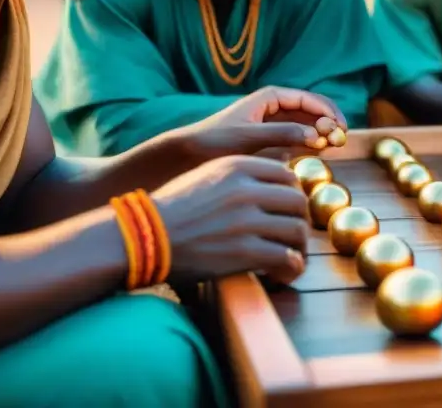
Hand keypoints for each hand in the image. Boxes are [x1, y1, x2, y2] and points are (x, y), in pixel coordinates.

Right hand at [151, 156, 308, 282]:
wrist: (141, 237)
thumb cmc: (171, 209)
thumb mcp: (206, 175)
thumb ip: (239, 174)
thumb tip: (275, 178)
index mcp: (239, 166)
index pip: (288, 176)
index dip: (293, 195)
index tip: (287, 211)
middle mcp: (247, 189)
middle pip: (298, 202)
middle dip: (300, 221)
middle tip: (292, 237)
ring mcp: (247, 220)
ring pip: (297, 230)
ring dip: (299, 247)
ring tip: (291, 258)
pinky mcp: (244, 251)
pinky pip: (286, 258)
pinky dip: (291, 268)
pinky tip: (283, 273)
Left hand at [179, 87, 346, 162]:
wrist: (189, 153)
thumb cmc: (215, 140)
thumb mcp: (249, 137)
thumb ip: (282, 134)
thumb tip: (316, 136)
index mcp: (271, 96)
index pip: (309, 99)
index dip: (328, 111)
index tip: (341, 128)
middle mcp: (276, 106)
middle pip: (312, 110)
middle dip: (329, 122)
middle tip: (340, 140)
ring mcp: (275, 121)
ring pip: (308, 123)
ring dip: (322, 132)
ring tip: (332, 147)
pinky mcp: (272, 137)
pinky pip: (299, 136)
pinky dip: (311, 142)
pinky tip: (317, 152)